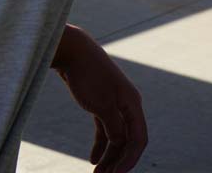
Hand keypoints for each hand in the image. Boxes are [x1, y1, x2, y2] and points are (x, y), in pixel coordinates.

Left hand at [52, 25, 146, 171]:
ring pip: (116, 136)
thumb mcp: (102, 105)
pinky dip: (101, 144)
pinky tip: (93, 159)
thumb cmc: (88, 75)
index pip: (138, 139)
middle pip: (128, 140)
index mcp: (132, 103)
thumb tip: (121, 145)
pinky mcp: (101, 102)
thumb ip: (115, 127)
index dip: (129, 161)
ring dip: (109, 156)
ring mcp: (114, 103)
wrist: (72, 50)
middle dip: (119, 162)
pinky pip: (105, 129)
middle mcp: (127, 104)